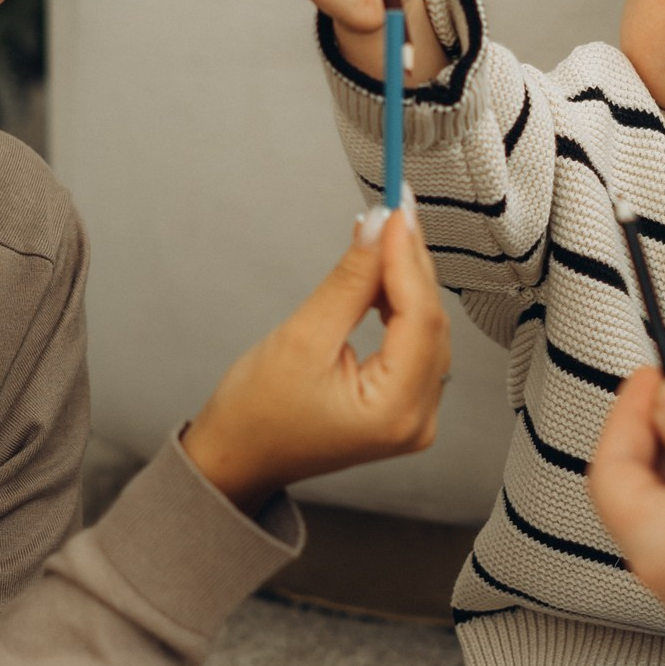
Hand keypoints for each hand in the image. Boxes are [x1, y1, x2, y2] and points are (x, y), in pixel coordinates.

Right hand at [182, 205, 451, 510]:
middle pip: (428, 322)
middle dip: (408, 262)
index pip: (419, 318)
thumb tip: (376, 226)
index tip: (394, 209)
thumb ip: (347, 281)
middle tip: (392, 208)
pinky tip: (380, 277)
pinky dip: (399, 306)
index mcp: (394, 413)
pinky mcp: (402, 406)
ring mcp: (413, 417)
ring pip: (424, 329)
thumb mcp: (300, 338)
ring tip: (379, 235)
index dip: (406, 258)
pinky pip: (414, 344)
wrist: (236, 458)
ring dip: (404, 280)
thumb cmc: (254, 414)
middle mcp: (416, 420)